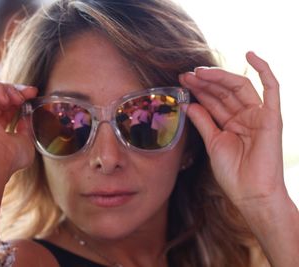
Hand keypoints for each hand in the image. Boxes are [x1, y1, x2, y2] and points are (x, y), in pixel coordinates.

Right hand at [0, 75, 36, 179]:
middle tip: (31, 93)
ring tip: (18, 100)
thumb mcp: (25, 141)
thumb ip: (26, 127)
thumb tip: (27, 114)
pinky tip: (5, 100)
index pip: (6, 109)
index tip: (34, 95)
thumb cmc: (7, 157)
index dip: (21, 100)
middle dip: (18, 92)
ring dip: (9, 90)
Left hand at [179, 52, 284, 207]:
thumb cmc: (232, 173)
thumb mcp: (213, 143)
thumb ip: (203, 121)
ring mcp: (259, 115)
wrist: (251, 193)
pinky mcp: (272, 117)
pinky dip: (264, 70)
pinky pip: (272, 89)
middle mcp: (244, 116)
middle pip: (224, 91)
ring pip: (239, 87)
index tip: (181, 81)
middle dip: (204, 82)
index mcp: (230, 123)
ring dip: (219, 77)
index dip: (198, 89)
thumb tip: (189, 103)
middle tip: (186, 75)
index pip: (213, 100)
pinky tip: (250, 55)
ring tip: (199, 71)